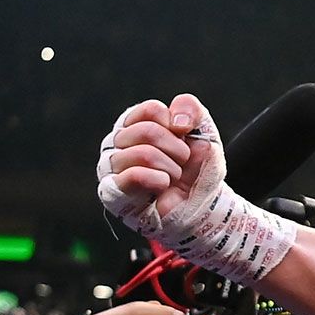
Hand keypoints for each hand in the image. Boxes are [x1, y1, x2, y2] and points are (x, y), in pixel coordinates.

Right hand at [97, 94, 223, 234]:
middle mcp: (118, 143)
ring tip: (171, 177)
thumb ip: (191, 110)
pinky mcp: (112, 193)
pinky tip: (162, 185)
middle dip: (177, 150)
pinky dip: (156, 180)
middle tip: (181, 163)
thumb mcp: (203, 132)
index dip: (176, 125)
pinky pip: (131, 177)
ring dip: (170, 169)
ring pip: (142, 154)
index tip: (183, 139)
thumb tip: (177, 120)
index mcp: (136, 124)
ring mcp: (111, 168)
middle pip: (147, 131)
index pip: (151, 110)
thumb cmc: (196, 169)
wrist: (202, 205)